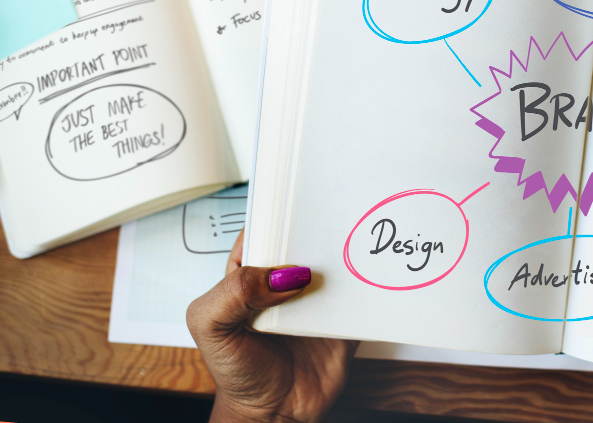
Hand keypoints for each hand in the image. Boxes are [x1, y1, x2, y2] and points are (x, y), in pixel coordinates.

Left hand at [187, 230, 357, 422]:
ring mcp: (315, 299)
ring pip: (335, 262)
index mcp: (248, 275)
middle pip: (304, 240)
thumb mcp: (211, 328)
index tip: (292, 201)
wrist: (275, 416)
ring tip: (355, 241)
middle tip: (330, 218)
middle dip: (317, 227)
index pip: (262, 231)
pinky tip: (371, 275)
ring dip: (346, 252)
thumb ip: (233, 293)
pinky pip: (360, 294)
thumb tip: (281, 275)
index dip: (275, 214)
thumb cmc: (236, 372)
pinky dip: (368, 283)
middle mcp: (284, 282)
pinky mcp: (343, 317)